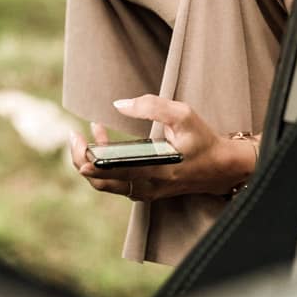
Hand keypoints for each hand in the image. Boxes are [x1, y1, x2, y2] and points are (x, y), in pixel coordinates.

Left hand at [67, 95, 255, 202]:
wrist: (221, 167)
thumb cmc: (202, 139)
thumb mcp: (183, 114)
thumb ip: (151, 106)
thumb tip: (119, 104)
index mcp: (155, 171)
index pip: (113, 173)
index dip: (90, 162)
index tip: (78, 145)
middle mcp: (147, 187)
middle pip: (101, 182)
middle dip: (81, 159)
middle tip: (74, 135)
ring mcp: (145, 192)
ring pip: (106, 184)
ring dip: (92, 161)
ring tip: (90, 133)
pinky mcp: (145, 190)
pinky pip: (116, 182)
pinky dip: (104, 166)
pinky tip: (104, 143)